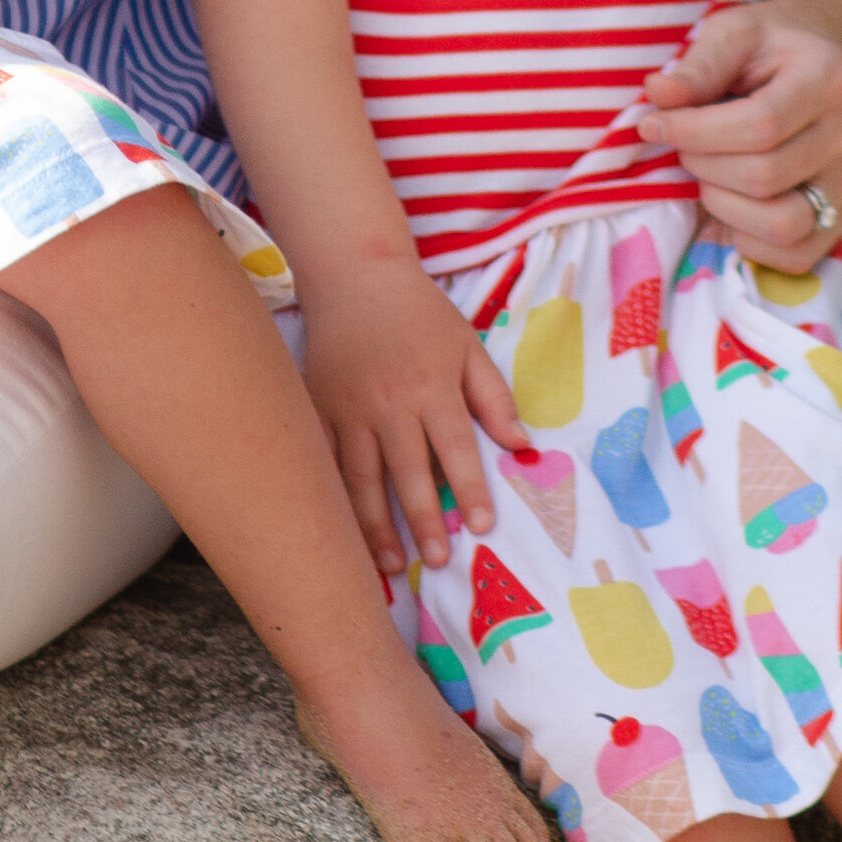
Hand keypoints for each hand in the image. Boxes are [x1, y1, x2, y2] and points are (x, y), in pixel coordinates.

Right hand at [297, 256, 534, 578]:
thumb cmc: (420, 314)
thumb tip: (522, 447)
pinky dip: (337, 499)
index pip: (455, 447)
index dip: (470, 490)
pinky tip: (345, 531)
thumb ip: (494, 398)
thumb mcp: (467, 345)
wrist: (354, 276)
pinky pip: (328, 462)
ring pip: (360, 477)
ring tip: (391, 565)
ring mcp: (348, 408)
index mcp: (431, 385)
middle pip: (407, 471)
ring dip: (375, 525)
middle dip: (423, 521)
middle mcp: (389, 401)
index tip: (483, 527)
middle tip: (437, 561)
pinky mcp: (319, 408)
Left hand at [637, 1, 841, 265]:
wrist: (824, 52)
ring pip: (783, 224)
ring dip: (724, 206)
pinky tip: (730, 205)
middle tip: (684, 144)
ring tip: (708, 173)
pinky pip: (797, 255)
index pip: (760, 125)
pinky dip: (751, 241)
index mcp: (828, 78)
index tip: (653, 123)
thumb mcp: (732, 32)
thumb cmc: (770, 42)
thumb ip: (697, 66)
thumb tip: (657, 96)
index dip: (695, 132)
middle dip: (703, 164)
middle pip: (764, 176)